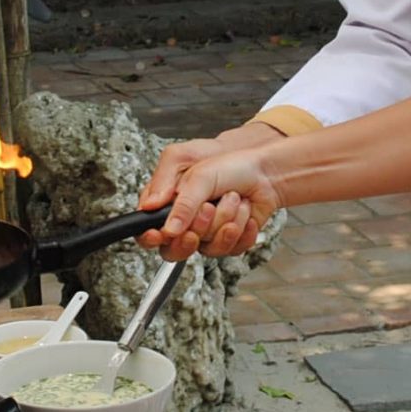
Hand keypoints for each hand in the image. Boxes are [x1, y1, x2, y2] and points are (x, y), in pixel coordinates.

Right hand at [140, 123, 282, 259]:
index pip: (147, 229)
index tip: (162, 233)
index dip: (152, 236)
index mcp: (168, 201)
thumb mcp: (196, 172)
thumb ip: (180, 201)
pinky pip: (230, 249)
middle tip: (208, 208)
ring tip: (232, 198)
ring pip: (207, 248)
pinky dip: (242, 229)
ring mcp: (206, 232)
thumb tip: (167, 226)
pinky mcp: (227, 240)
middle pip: (174, 248)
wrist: (264, 170)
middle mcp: (185, 221)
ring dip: (225, 220)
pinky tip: (245, 211)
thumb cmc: (228, 162)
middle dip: (197, 229)